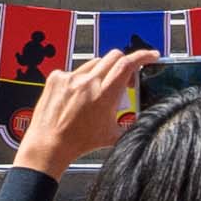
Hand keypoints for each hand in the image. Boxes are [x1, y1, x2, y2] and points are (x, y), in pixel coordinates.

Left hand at [13, 47, 149, 180]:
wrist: (49, 145)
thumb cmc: (78, 142)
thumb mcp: (112, 134)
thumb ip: (129, 122)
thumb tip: (141, 117)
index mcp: (104, 95)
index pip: (128, 65)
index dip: (142, 56)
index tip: (150, 56)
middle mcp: (88, 82)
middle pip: (114, 57)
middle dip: (124, 64)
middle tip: (124, 79)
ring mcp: (71, 78)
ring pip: (95, 63)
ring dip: (101, 72)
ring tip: (97, 92)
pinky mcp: (56, 78)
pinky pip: (75, 70)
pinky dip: (80, 79)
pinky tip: (77, 96)